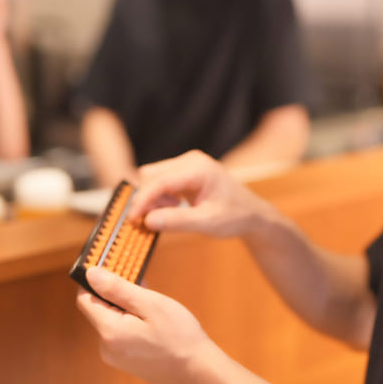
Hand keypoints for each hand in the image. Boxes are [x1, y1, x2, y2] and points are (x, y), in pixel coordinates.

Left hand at [77, 266, 218, 383]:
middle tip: (139, 281)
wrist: (198, 370)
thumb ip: (117, 288)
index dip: (94, 280)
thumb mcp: (150, 304)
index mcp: (109, 332)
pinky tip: (151, 318)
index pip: (84, 299)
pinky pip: (120, 332)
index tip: (110, 265)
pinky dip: (130, 320)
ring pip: (111, 320)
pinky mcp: (125, 360)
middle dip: (115, 292)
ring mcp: (115, 356)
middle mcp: (106, 347)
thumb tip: (91, 274)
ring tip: (150, 301)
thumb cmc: (179, 336)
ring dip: (125, 306)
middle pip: (99, 309)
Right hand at [130, 150, 266, 238]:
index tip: (132, 219)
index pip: (160, 181)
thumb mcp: (207, 223)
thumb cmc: (234, 217)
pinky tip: (172, 210)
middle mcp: (190, 160)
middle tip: (149, 223)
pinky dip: (159, 197)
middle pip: (151, 176)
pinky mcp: (184, 171)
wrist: (251, 213)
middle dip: (147, 200)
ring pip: (153, 178)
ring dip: (152, 199)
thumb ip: (178, 221)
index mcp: (198, 169)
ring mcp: (187, 164)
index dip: (142, 200)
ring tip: (168, 217)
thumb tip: (148, 221)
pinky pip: (160, 181)